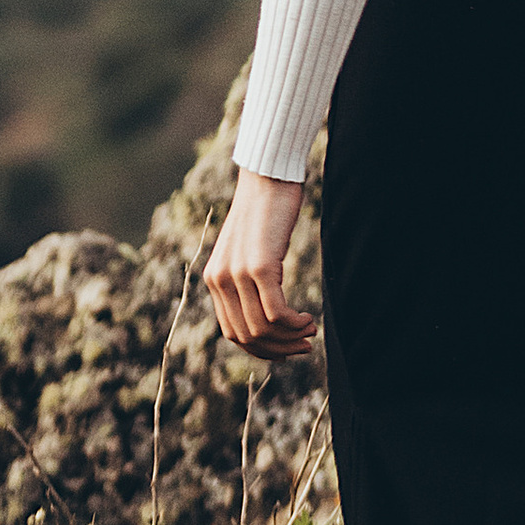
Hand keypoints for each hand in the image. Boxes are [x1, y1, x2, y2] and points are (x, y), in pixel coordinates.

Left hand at [205, 169, 318, 359]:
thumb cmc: (265, 211)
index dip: (261, 348)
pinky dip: (294, 323)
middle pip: (248, 336)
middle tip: (304, 345)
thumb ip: (247, 280)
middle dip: (279, 349)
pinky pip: (276, 312)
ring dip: (290, 338)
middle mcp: (220, 280)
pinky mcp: (260, 265)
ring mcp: (238, 274)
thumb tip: (267, 316)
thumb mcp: (248, 250)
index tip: (286, 349)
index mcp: (214, 280)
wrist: (268, 175)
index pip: (233, 333)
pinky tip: (308, 318)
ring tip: (310, 331)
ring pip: (263, 328)